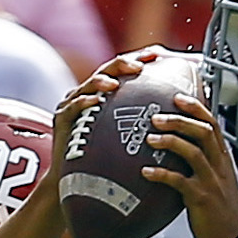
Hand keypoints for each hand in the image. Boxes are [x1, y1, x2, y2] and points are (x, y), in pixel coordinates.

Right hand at [49, 51, 156, 190]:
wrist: (74, 182)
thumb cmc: (105, 163)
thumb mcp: (127, 137)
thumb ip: (143, 123)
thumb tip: (176, 116)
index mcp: (105, 94)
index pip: (123, 70)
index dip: (138, 59)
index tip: (157, 55)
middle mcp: (89, 94)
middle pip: (107, 70)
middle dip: (123, 64)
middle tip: (139, 66)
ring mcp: (73, 104)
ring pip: (89, 84)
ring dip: (102, 81)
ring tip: (114, 83)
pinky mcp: (61, 118)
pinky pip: (74, 107)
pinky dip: (84, 101)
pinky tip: (95, 101)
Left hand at [144, 92, 237, 237]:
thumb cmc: (220, 210)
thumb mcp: (215, 179)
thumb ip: (200, 162)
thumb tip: (177, 149)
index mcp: (222, 158)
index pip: (212, 124)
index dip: (195, 108)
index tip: (177, 97)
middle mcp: (218, 165)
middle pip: (203, 131)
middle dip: (180, 119)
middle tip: (156, 116)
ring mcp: (210, 181)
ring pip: (193, 152)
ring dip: (170, 142)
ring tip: (150, 139)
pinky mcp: (200, 198)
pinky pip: (179, 181)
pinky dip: (161, 175)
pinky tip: (146, 172)